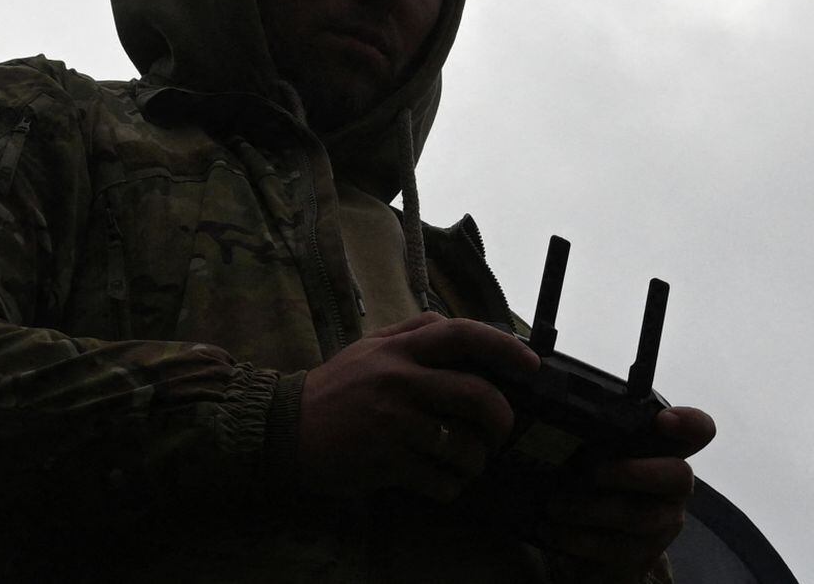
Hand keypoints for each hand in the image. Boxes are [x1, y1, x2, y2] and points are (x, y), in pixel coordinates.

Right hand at [295, 311, 541, 501]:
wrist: (282, 429)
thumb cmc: (335, 387)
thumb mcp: (371, 345)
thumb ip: (414, 331)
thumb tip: (457, 326)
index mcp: (400, 349)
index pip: (463, 335)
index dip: (505, 347)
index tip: (531, 366)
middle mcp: (401, 382)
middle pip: (477, 396)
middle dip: (502, 418)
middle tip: (503, 430)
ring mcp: (395, 424)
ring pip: (463, 445)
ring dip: (476, 460)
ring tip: (470, 461)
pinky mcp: (385, 462)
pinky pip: (439, 479)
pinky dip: (451, 486)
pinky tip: (443, 482)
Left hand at [538, 406, 716, 583]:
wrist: (604, 551)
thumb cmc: (603, 489)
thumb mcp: (605, 458)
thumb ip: (601, 440)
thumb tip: (568, 422)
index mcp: (670, 453)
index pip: (699, 432)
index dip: (689, 423)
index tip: (663, 420)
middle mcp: (675, 489)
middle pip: (678, 475)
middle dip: (632, 472)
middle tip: (592, 472)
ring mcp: (663, 524)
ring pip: (639, 516)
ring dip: (590, 509)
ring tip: (554, 505)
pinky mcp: (643, 556)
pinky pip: (614, 549)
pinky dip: (576, 538)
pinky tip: (552, 530)